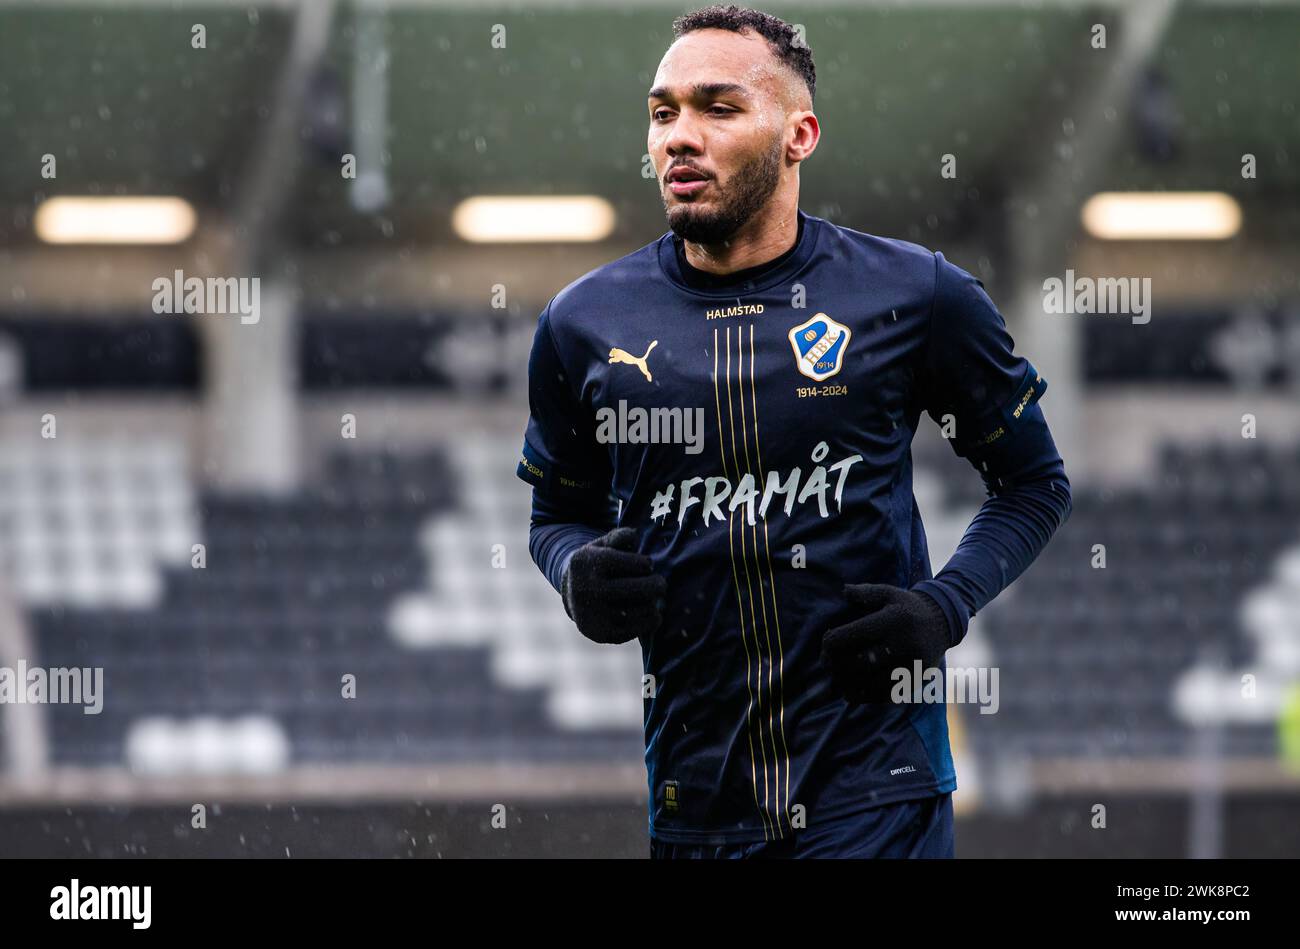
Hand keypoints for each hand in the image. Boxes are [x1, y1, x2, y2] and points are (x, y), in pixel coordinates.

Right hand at [562, 527, 665, 643]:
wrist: (573, 596)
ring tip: (652, 597)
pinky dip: (652, 619)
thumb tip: (634, 535)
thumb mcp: (602, 545)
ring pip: (644, 609)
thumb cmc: (597, 565)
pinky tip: (649, 611)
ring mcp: (595, 615)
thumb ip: (620, 537)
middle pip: (641, 589)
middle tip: (659, 583)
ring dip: (655, 603)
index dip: (646, 564)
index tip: (647, 566)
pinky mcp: (603, 635)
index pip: (632, 564)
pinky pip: (641, 629)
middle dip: (657, 584)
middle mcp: (588, 590)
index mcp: (588, 563)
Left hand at [819, 583, 950, 704]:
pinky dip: (864, 697)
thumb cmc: (907, 607)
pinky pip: (885, 695)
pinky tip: (851, 694)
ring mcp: (911, 665)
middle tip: (827, 665)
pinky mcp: (915, 680)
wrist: (944, 623)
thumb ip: (864, 592)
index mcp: (891, 620)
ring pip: (870, 684)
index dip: (830, 643)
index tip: (826, 645)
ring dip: (847, 685)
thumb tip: (843, 591)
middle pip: (858, 663)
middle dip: (836, 666)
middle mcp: (903, 644)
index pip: (851, 636)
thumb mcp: (888, 592)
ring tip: (835, 682)